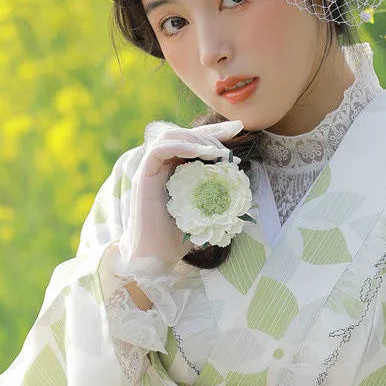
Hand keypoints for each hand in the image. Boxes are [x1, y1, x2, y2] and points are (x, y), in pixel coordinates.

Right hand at [118, 118, 243, 269]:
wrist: (154, 257)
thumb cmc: (178, 238)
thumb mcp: (205, 211)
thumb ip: (216, 194)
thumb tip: (241, 185)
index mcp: (175, 170)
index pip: (195, 142)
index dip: (216, 132)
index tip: (238, 129)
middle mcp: (162, 166)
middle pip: (184, 133)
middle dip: (210, 131)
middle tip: (232, 136)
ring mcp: (151, 169)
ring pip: (172, 136)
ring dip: (197, 138)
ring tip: (217, 151)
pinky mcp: (143, 175)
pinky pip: (160, 150)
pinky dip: (183, 146)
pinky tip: (203, 154)